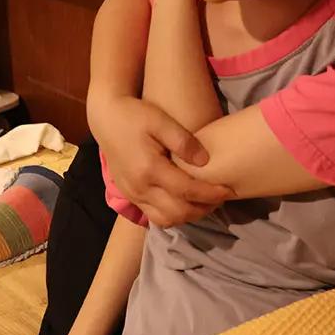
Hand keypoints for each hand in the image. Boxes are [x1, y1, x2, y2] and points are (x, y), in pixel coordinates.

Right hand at [92, 96, 231, 227]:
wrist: (106, 118)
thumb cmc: (135, 115)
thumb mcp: (160, 120)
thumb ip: (183, 141)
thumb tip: (205, 161)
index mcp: (149, 169)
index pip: (187, 191)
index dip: (210, 194)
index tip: (228, 190)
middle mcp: (139, 188)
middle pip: (178, 212)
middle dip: (203, 208)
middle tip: (221, 198)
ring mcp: (132, 195)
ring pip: (165, 219)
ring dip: (188, 216)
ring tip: (205, 202)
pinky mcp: (129, 195)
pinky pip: (154, 216)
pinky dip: (173, 214)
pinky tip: (184, 203)